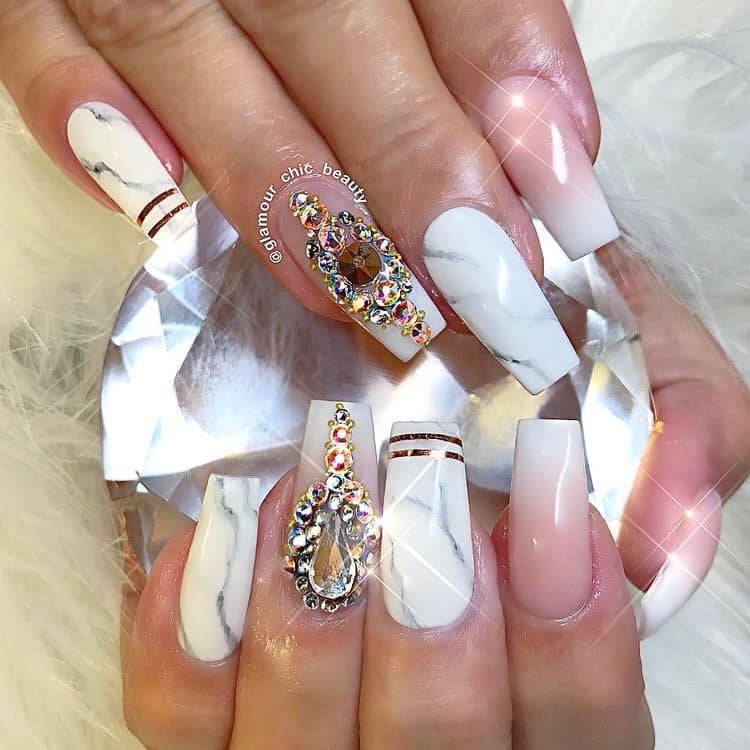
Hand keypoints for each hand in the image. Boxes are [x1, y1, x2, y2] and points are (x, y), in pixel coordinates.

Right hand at [0, 0, 614, 391]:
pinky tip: (157, 206)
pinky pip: (34, 46)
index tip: (560, 195)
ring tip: (355, 297)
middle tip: (475, 283)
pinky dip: (84, 119)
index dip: (504, 72)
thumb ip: (476, 22)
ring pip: (183, 45)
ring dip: (275, 182)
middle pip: (322, 17)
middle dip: (408, 161)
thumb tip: (549, 152)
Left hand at [122, 411, 654, 749]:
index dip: (572, 641)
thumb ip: (683, 441)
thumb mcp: (626, 407)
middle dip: (430, 618)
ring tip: (319, 480)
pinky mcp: (212, 727)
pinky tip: (223, 533)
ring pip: (300, 748)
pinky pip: (182, 721)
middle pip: (437, 748)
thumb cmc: (519, 430)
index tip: (546, 504)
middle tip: (416, 479)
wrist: (398, 430)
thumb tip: (668, 501)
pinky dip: (192, 637)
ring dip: (311, 613)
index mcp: (546, 719)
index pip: (584, 738)